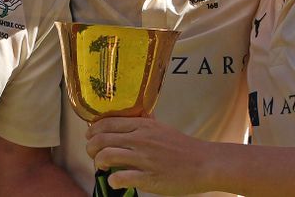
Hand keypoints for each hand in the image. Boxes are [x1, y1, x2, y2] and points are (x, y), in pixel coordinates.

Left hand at [86, 116, 212, 194]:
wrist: (204, 164)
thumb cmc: (183, 147)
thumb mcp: (163, 128)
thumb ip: (147, 121)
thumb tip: (136, 114)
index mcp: (143, 126)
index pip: (107, 123)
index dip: (93, 130)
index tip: (90, 136)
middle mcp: (141, 139)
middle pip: (101, 139)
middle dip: (90, 148)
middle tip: (92, 154)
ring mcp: (144, 159)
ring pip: (106, 156)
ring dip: (98, 163)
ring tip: (101, 167)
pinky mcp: (148, 178)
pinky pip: (120, 177)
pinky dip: (113, 180)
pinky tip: (116, 180)